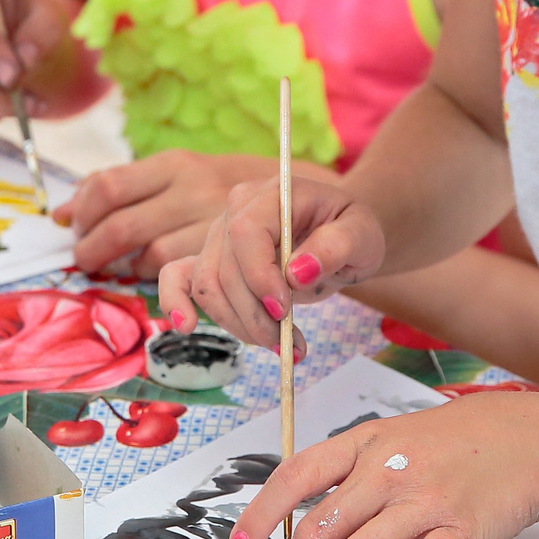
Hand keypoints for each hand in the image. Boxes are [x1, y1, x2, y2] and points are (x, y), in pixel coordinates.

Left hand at [57, 150, 268, 276]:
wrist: (315, 203)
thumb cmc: (234, 191)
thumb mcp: (185, 175)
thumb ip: (129, 189)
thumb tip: (60, 213)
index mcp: (176, 163)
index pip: (109, 186)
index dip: (82, 212)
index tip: (72, 228)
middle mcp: (193, 188)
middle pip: (121, 227)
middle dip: (92, 252)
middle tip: (85, 262)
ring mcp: (213, 221)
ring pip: (150, 258)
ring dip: (128, 271)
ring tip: (117, 269)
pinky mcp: (231, 256)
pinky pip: (181, 278)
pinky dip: (164, 287)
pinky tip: (158, 280)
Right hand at [157, 173, 384, 348]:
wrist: (341, 237)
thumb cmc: (351, 230)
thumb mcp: (362, 235)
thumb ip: (336, 247)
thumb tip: (297, 273)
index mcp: (273, 195)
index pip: (246, 233)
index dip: (258, 276)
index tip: (284, 310)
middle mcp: (236, 210)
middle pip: (224, 269)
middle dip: (254, 315)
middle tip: (289, 344)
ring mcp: (219, 235)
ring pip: (208, 287)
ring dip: (238, 324)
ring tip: (279, 344)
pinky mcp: (211, 259)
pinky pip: (179, 277)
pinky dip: (176, 301)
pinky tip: (186, 324)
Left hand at [225, 391, 538, 538]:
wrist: (526, 440)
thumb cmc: (453, 442)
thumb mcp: (393, 436)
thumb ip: (352, 469)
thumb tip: (305, 516)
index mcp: (366, 442)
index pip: (296, 476)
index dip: (261, 514)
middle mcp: (389, 470)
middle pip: (321, 526)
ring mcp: (424, 501)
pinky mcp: (458, 532)